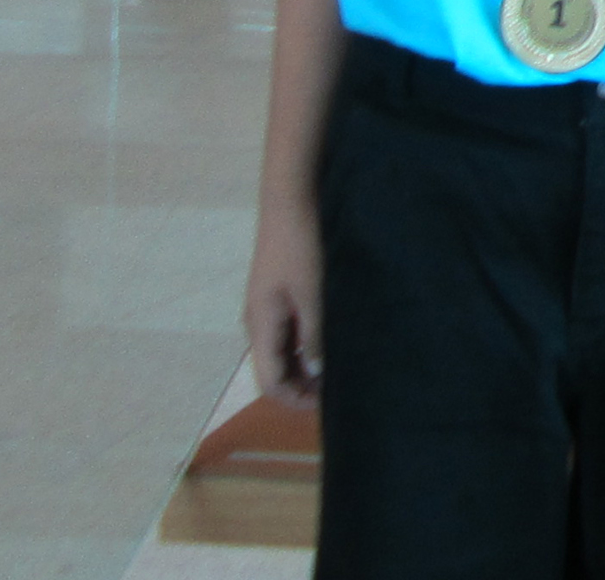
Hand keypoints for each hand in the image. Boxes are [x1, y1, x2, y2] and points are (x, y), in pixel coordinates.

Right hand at [243, 200, 323, 407]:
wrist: (292, 199)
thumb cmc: (301, 245)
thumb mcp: (313, 293)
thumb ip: (315, 334)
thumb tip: (318, 370)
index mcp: (261, 327)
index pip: (270, 383)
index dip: (296, 401)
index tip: (329, 405)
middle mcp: (260, 322)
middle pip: (276, 370)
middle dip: (304, 386)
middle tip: (341, 391)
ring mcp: (270, 306)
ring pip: (286, 350)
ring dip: (309, 365)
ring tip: (343, 368)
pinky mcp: (283, 291)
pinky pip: (293, 329)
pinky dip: (310, 342)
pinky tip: (336, 338)